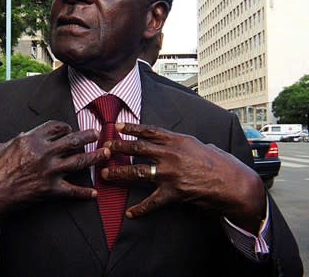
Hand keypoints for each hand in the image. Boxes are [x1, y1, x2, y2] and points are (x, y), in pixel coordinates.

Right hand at [0, 120, 108, 249]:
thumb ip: (15, 140)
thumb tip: (22, 137)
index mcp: (31, 139)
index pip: (55, 127)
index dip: (65, 126)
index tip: (69, 129)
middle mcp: (44, 152)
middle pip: (73, 140)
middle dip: (87, 135)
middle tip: (97, 133)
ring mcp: (49, 171)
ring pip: (79, 161)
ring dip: (95, 157)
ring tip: (106, 153)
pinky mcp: (49, 190)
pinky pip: (72, 191)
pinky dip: (84, 193)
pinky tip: (94, 193)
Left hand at [101, 123, 264, 233]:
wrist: (235, 184)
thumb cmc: (221, 162)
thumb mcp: (201, 144)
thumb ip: (183, 143)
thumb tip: (174, 141)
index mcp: (178, 140)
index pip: (149, 131)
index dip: (131, 128)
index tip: (117, 126)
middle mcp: (171, 154)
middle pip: (138, 148)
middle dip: (118, 147)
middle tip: (104, 147)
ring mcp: (170, 173)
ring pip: (137, 172)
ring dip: (119, 173)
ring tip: (105, 174)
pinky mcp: (174, 193)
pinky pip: (152, 202)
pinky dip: (140, 209)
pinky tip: (130, 213)